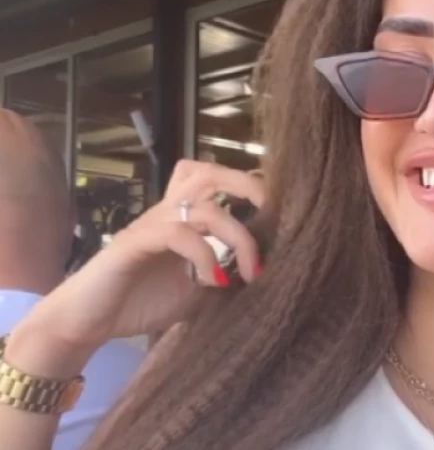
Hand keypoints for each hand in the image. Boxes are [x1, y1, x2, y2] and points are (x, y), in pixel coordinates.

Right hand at [19, 160, 264, 354]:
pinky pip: (178, 233)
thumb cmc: (144, 302)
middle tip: (274, 215)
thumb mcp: (200, 290)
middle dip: (249, 185)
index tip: (282, 222)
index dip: (252, 189)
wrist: (90, 322)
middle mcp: (170, 212)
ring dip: (238, 237)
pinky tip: (213, 282)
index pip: (219, 182)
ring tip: (250, 273)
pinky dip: (204, 255)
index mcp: (186, 219)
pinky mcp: (135, 241)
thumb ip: (228, 272)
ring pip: (205, 206)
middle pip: (210, 172)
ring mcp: (152, 224)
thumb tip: (269, 268)